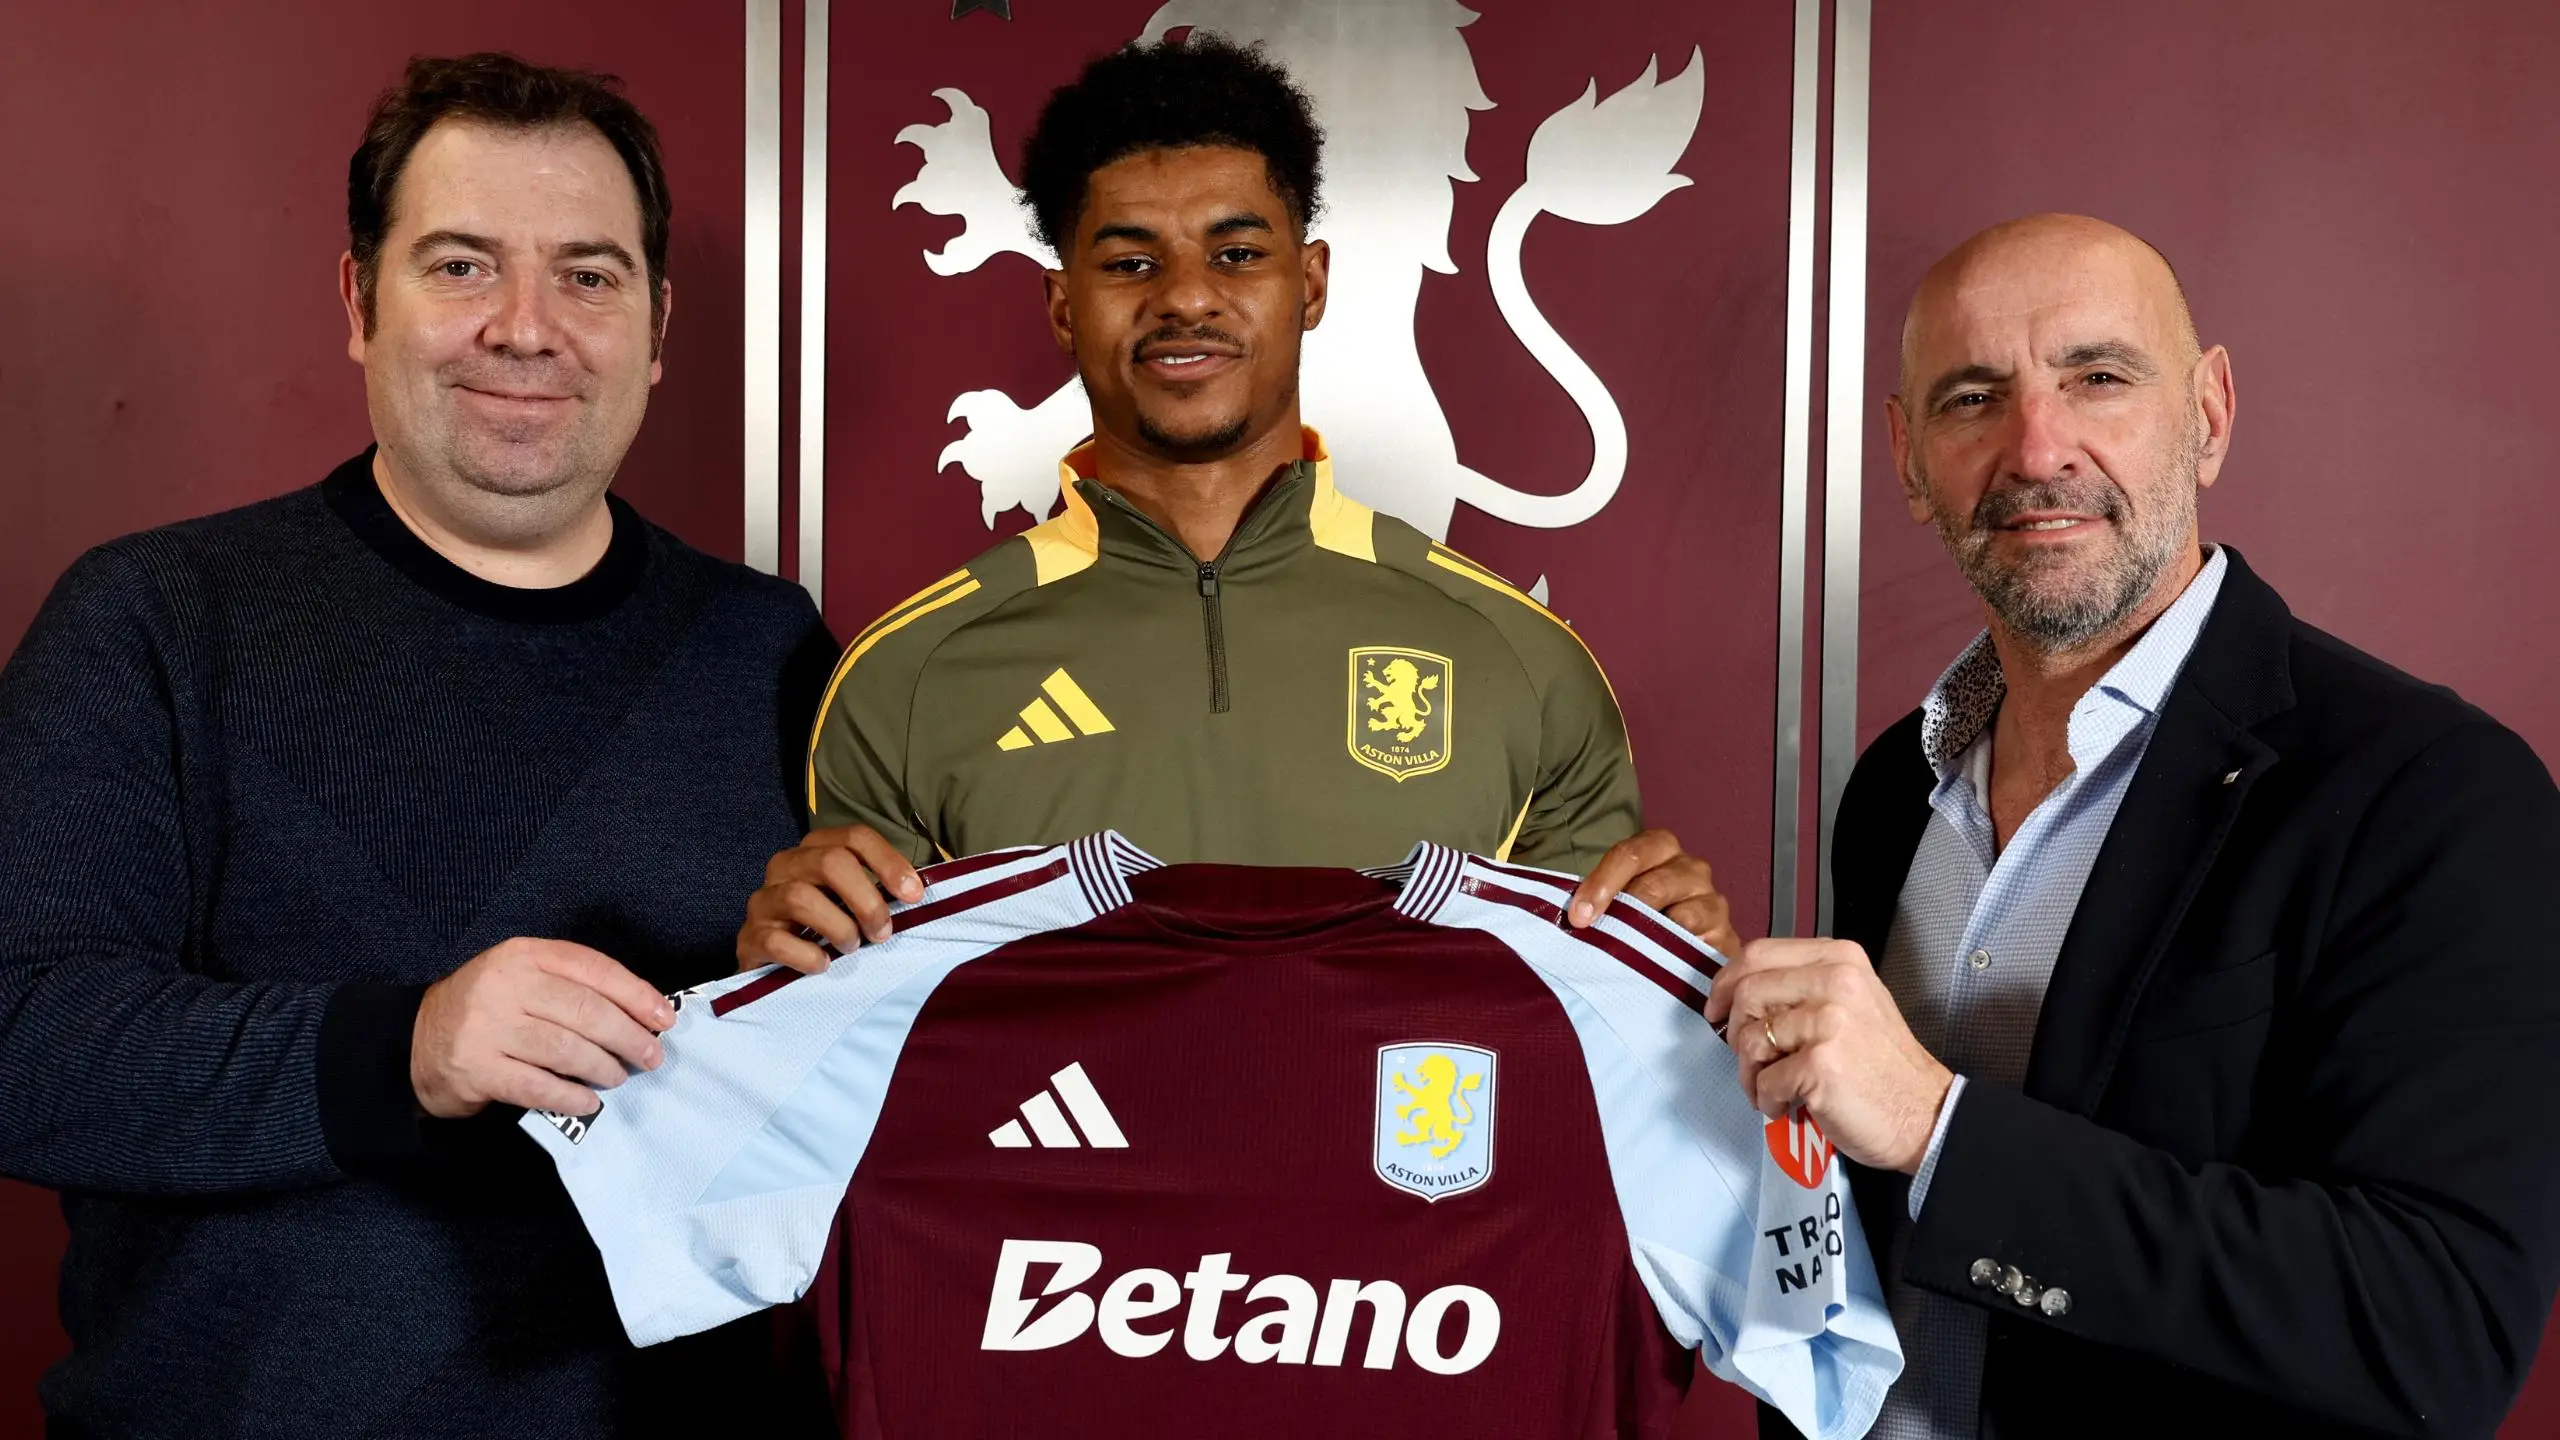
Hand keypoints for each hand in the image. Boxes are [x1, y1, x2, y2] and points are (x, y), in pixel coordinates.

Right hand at [411, 939, 673, 1119]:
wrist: (417, 1040)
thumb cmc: (490, 1009)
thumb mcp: (525, 978)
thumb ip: (573, 986)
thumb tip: (644, 1013)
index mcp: (524, 954)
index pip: (594, 969)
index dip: (636, 995)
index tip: (664, 1018)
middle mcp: (504, 984)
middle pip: (585, 1011)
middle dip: (628, 1037)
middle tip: (651, 1056)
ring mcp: (487, 1027)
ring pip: (565, 1049)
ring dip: (603, 1067)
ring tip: (618, 1076)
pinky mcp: (475, 1068)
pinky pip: (536, 1085)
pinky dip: (569, 1096)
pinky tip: (588, 1102)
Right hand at [735, 825, 925, 974]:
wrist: (774, 963)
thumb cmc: (825, 927)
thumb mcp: (854, 902)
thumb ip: (882, 892)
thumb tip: (920, 891)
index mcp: (815, 850)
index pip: (855, 837)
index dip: (889, 863)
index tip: (914, 895)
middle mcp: (785, 866)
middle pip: (831, 861)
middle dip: (866, 899)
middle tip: (881, 932)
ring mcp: (763, 900)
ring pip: (801, 897)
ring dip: (838, 927)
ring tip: (851, 947)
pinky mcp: (749, 938)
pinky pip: (776, 941)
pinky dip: (807, 955)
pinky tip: (822, 965)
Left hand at [1568, 829, 1740, 955]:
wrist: (1683, 946)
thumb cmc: (1638, 915)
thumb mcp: (1617, 897)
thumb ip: (1596, 898)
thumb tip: (1572, 916)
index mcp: (1661, 848)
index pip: (1632, 853)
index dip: (1602, 883)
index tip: (1579, 915)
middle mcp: (1692, 869)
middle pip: (1655, 885)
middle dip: (1621, 912)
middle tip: (1595, 935)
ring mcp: (1713, 903)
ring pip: (1682, 916)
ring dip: (1650, 936)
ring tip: (1628, 952)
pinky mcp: (1726, 938)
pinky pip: (1702, 946)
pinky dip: (1678, 957)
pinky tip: (1658, 966)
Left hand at [1703, 937, 1953, 1173]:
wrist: (1926, 1113)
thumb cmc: (1882, 1065)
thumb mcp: (1852, 1002)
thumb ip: (1802, 987)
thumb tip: (1738, 994)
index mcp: (1839, 960)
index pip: (1758, 954)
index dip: (1726, 982)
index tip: (1716, 1008)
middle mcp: (1836, 982)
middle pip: (1746, 993)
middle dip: (1736, 1033)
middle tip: (1751, 1060)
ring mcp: (1828, 1022)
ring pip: (1751, 1040)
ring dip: (1751, 1074)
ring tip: (1773, 1090)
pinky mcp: (1820, 1064)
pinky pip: (1764, 1081)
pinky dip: (1768, 1100)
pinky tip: (1789, 1106)